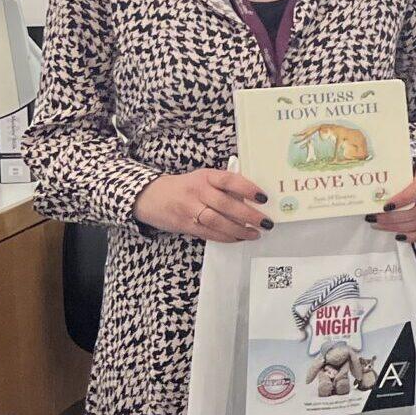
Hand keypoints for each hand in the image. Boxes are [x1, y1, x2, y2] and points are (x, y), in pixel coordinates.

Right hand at [135, 168, 268, 241]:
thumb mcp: (203, 179)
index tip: (263, 198)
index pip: (229, 180)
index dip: (247, 188)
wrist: (149, 196)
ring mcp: (190, 209)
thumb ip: (224, 187)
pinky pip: (209, 233)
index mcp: (205, 176)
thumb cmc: (185, 187)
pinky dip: (226, 237)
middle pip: (226, 204)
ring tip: (255, 233)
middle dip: (249, 215)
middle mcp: (198, 191)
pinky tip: (239, 238)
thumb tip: (253, 200)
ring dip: (239, 230)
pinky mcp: (186, 225)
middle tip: (266, 222)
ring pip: (218, 221)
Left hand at [365, 162, 415, 243]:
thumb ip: (385, 169)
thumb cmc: (401, 167)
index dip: (405, 199)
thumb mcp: (395, 163)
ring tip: (378, 225)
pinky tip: (397, 236)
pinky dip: (412, 236)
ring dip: (398, 227)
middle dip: (393, 218)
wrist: (412, 169)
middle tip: (373, 218)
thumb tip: (364, 179)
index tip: (386, 206)